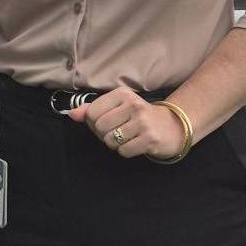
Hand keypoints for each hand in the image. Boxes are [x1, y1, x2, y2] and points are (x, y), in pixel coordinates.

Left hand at [67, 87, 188, 159]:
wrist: (173, 126)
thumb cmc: (138, 116)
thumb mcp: (116, 106)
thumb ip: (92, 109)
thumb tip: (72, 114)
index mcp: (122, 94)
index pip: (92, 112)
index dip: (94, 122)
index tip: (107, 122)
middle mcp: (133, 105)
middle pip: (99, 128)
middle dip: (104, 134)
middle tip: (117, 131)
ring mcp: (142, 122)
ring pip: (110, 141)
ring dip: (115, 144)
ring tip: (127, 137)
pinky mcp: (150, 139)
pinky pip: (123, 151)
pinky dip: (126, 151)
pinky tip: (135, 143)